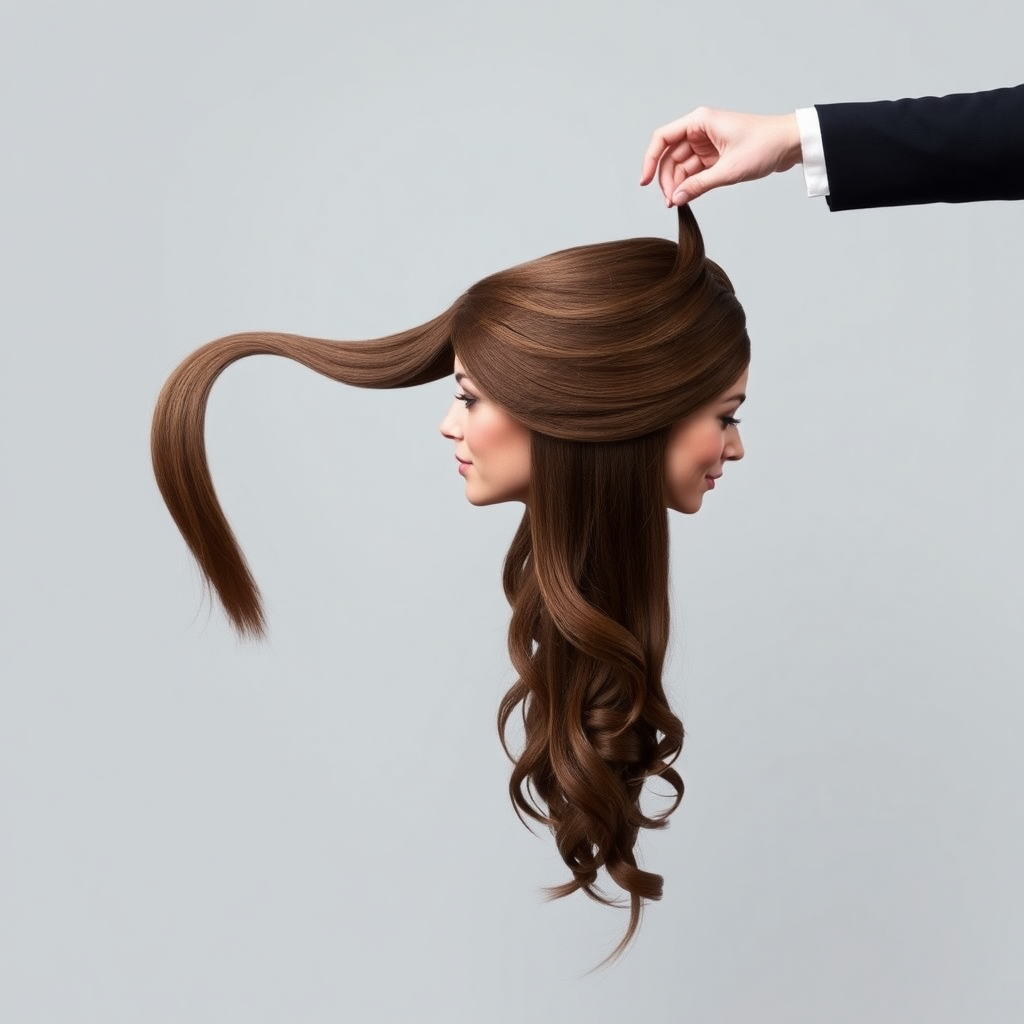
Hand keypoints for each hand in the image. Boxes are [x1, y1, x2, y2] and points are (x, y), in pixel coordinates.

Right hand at [640, 108, 801, 205]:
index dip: (650, 160)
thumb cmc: (764, 146)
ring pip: (681, 165)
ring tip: (678, 202)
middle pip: (670, 155)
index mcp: (700, 121)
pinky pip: (694, 170)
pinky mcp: (715, 154)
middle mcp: (700, 129)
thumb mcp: (729, 170)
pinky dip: (690, 183)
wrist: (790, 144)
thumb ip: (699, 185)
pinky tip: (688, 196)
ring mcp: (707, 142)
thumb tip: (676, 199)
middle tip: (670, 201)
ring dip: (678, 184)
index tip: (645, 182)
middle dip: (667, 179)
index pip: (662, 138)